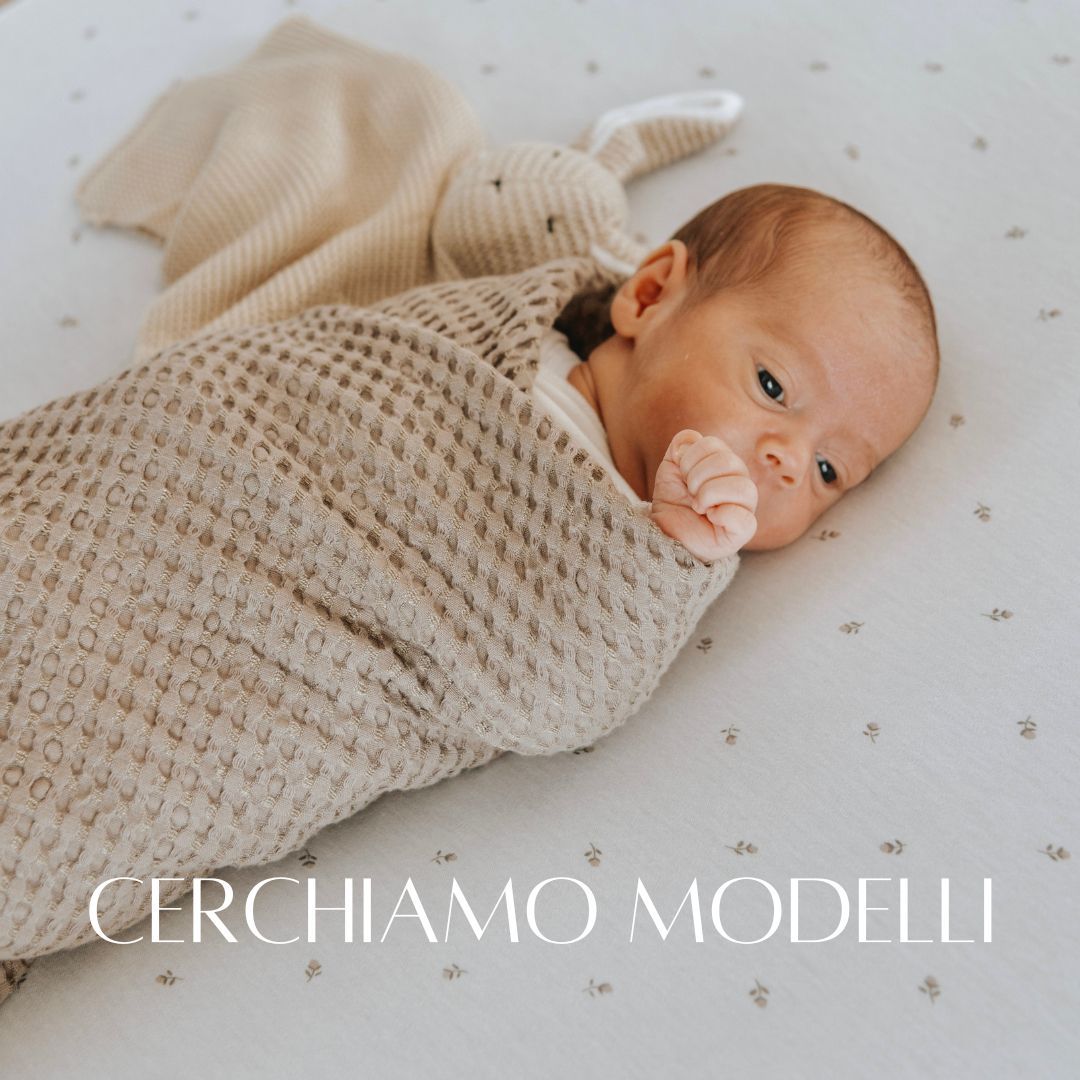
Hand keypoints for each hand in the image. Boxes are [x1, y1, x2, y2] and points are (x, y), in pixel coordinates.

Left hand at [648, 429, 757, 561]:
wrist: (665, 534)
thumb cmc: (674, 503)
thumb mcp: (670, 469)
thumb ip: (680, 446)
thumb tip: (691, 440)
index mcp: (725, 465)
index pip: (713, 444)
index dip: (690, 458)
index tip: (682, 476)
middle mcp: (740, 482)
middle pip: (729, 461)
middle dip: (697, 477)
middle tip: (689, 493)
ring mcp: (745, 506)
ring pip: (742, 486)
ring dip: (709, 494)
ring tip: (698, 506)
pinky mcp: (743, 530)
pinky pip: (744, 517)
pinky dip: (722, 515)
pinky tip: (711, 518)